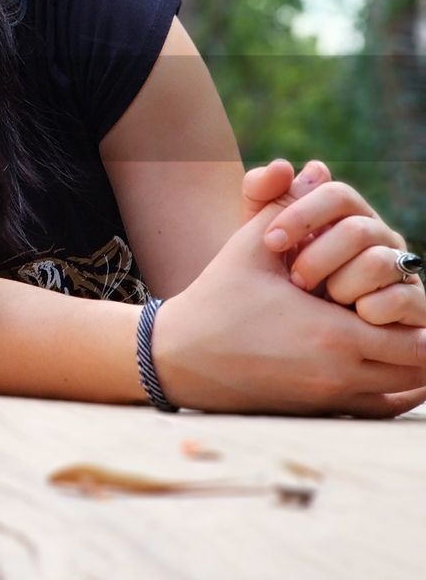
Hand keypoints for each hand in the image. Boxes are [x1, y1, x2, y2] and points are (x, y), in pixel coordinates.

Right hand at [154, 191, 425, 416]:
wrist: (178, 354)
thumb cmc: (217, 297)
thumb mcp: (250, 247)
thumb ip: (287, 207)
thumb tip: (315, 168)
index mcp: (332, 333)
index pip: (413, 333)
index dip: (413, 309)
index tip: (397, 290)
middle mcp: (339, 373)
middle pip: (418, 365)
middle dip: (418, 335)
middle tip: (406, 311)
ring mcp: (328, 398)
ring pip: (404, 389)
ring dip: (411, 364)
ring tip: (400, 334)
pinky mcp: (316, 411)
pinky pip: (380, 410)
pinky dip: (397, 394)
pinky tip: (395, 374)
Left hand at [244, 160, 423, 325]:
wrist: (295, 333)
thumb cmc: (277, 278)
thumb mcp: (260, 238)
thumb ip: (262, 196)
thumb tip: (284, 166)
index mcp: (346, 214)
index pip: (337, 194)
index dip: (302, 214)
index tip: (270, 241)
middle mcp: (379, 236)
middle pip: (359, 230)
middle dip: (318, 258)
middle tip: (294, 282)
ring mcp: (400, 269)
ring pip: (380, 263)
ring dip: (341, 286)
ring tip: (323, 302)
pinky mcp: (414, 306)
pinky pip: (400, 301)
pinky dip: (370, 311)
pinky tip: (351, 317)